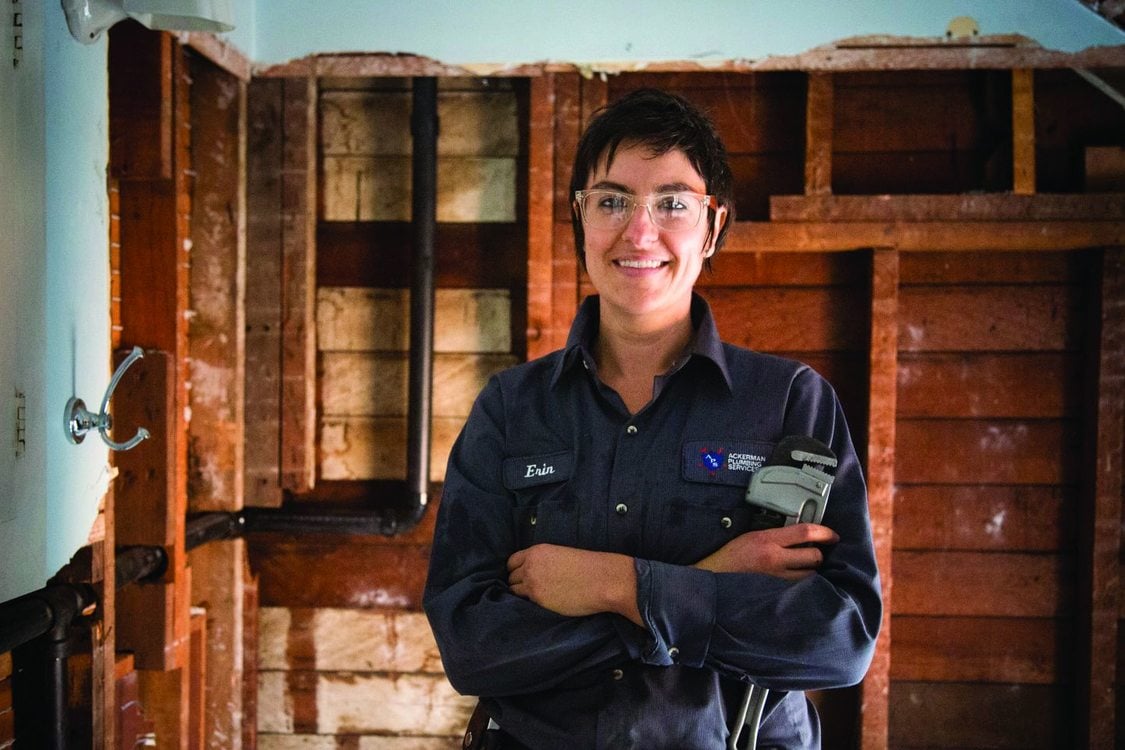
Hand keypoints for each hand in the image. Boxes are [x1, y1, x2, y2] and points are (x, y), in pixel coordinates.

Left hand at [507, 543, 640, 624]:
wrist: (603, 580)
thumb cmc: (589, 566)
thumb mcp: (561, 554)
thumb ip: (543, 562)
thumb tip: (535, 573)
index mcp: (537, 551)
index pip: (512, 562)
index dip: (516, 570)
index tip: (522, 576)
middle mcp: (530, 566)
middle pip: (511, 578)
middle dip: (518, 583)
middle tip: (530, 589)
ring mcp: (533, 585)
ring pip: (515, 592)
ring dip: (522, 595)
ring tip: (536, 598)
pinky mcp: (539, 601)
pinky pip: (525, 604)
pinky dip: (530, 605)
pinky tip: (540, 605)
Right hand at [694, 524, 838, 580]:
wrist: (714, 578)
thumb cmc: (730, 556)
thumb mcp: (751, 536)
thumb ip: (774, 535)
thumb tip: (798, 536)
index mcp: (767, 540)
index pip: (805, 532)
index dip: (825, 532)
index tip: (833, 535)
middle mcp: (775, 558)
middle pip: (813, 555)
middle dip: (819, 554)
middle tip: (815, 553)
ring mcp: (776, 578)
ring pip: (809, 574)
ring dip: (811, 570)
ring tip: (804, 567)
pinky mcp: (775, 592)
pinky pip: (799, 588)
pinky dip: (802, 584)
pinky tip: (798, 582)